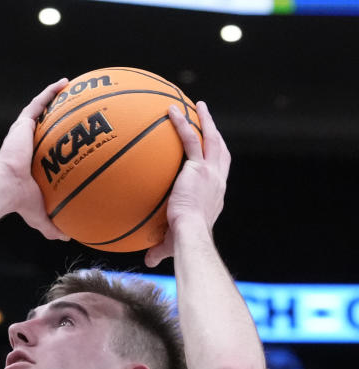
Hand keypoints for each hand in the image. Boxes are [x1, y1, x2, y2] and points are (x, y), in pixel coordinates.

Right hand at [0, 81, 70, 240]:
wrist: (6, 187)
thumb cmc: (20, 202)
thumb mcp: (41, 215)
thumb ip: (53, 225)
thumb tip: (68, 238)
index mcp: (33, 163)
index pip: (47, 149)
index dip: (59, 143)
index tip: (72, 139)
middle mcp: (29, 145)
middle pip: (45, 126)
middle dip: (58, 117)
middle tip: (76, 110)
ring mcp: (25, 133)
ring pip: (42, 110)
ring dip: (55, 98)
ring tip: (72, 88)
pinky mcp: (23, 124)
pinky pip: (39, 103)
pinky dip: (51, 92)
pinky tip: (65, 83)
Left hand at [144, 100, 229, 266]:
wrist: (190, 236)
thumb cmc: (184, 244)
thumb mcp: (172, 244)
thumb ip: (160, 248)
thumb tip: (148, 261)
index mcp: (214, 196)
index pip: (218, 175)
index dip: (216, 163)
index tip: (209, 155)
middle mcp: (217, 182)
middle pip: (221, 151)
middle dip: (216, 133)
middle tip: (208, 120)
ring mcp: (210, 173)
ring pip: (212, 139)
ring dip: (206, 121)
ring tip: (198, 106)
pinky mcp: (198, 168)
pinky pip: (190, 139)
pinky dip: (182, 123)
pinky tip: (171, 111)